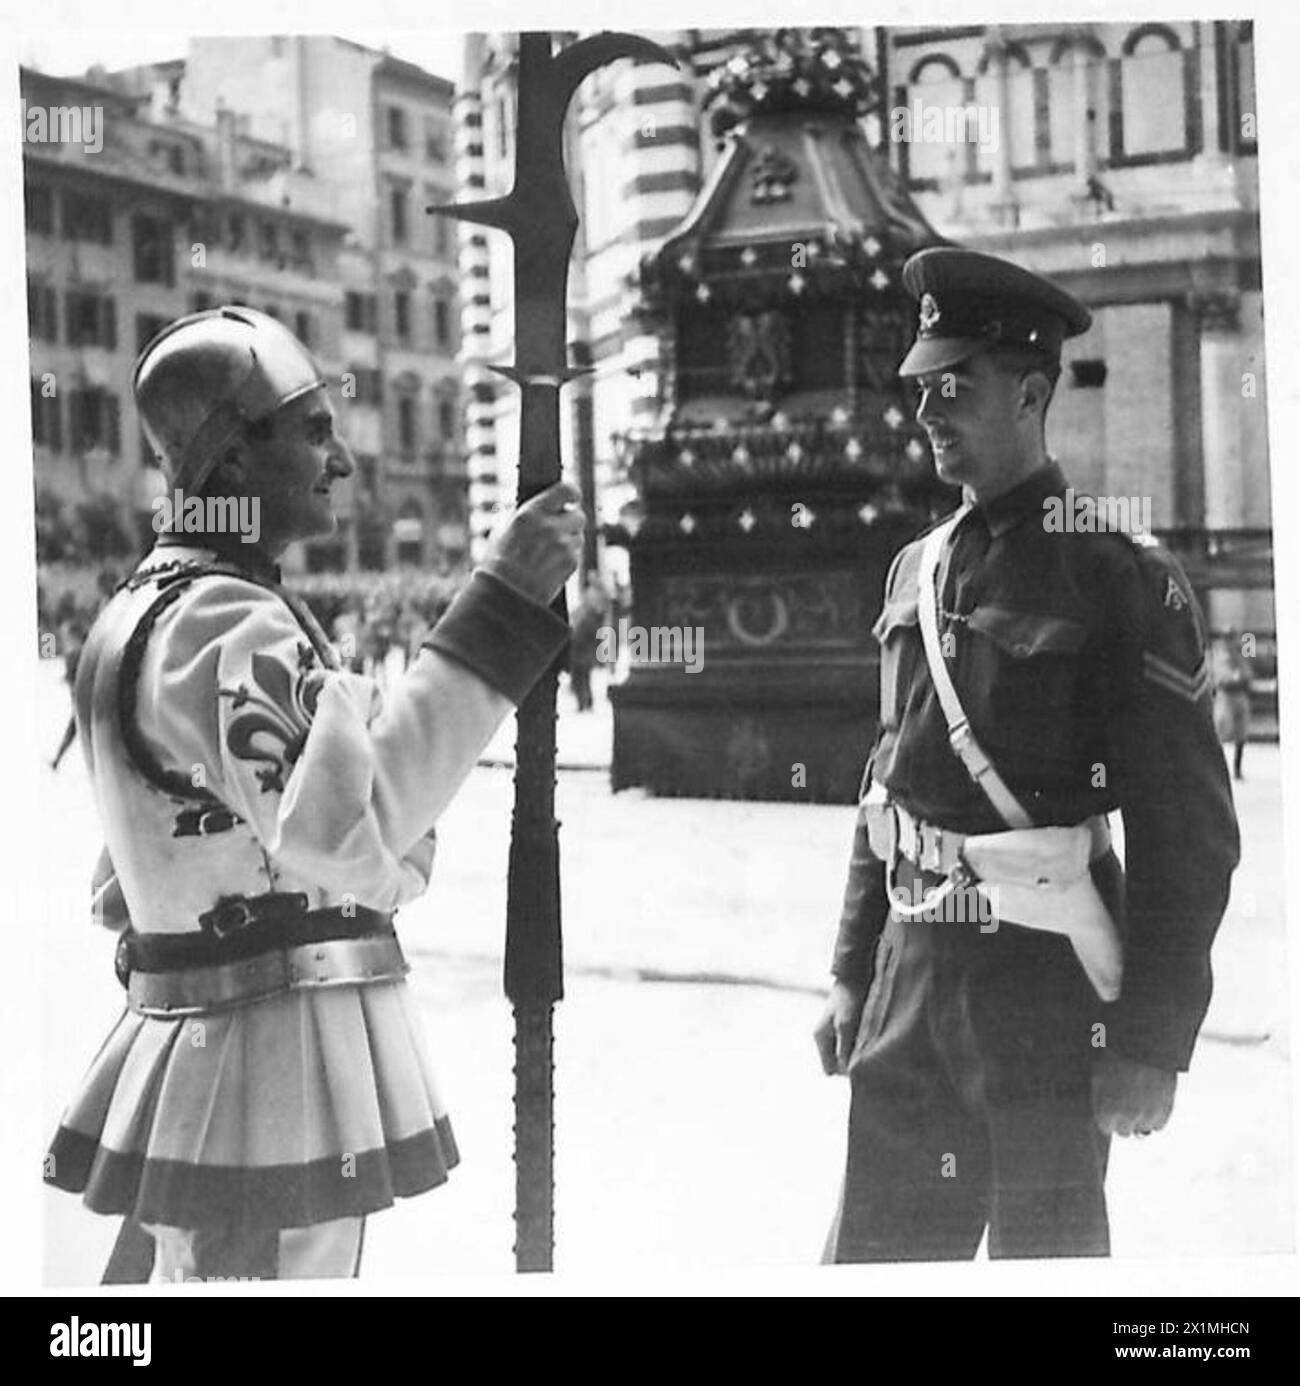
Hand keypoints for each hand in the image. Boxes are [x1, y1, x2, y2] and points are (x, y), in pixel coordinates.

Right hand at [480, 482, 584, 607]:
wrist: (505, 596)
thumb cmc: (498, 563)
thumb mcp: (504, 530)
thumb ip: (524, 514)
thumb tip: (540, 505)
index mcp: (531, 513)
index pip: (566, 490)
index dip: (572, 493)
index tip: (572, 497)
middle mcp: (550, 527)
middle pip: (579, 515)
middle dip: (571, 521)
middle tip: (561, 528)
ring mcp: (563, 546)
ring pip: (578, 536)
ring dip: (569, 541)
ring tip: (549, 551)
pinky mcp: (571, 563)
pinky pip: (576, 554)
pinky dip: (568, 557)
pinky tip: (550, 564)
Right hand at [814, 980, 867, 1075]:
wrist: (854, 978)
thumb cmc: (848, 1000)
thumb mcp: (846, 1025)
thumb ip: (844, 1048)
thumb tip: (845, 1071)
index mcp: (820, 1038)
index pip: (829, 1069)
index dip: (843, 1069)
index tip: (858, 1061)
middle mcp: (823, 1038)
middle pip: (835, 1063)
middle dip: (849, 1061)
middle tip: (864, 1050)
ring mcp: (831, 1033)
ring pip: (842, 1055)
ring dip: (854, 1052)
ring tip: (866, 1040)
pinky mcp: (840, 1028)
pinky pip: (847, 1046)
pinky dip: (857, 1044)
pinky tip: (865, 1035)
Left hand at [1092, 1051, 1176, 1136]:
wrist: (1143, 1045)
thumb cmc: (1116, 1058)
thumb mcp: (1098, 1078)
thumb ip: (1099, 1101)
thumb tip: (1103, 1114)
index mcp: (1106, 1111)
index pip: (1106, 1127)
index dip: (1107, 1117)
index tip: (1109, 1107)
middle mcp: (1127, 1118)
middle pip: (1124, 1131)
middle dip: (1122, 1119)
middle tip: (1124, 1101)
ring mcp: (1148, 1116)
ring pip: (1143, 1129)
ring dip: (1140, 1119)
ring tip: (1137, 1099)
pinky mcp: (1166, 1111)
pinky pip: (1158, 1124)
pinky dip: (1155, 1117)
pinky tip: (1150, 1101)